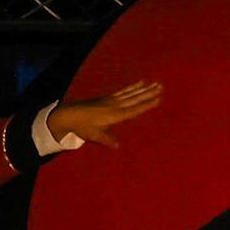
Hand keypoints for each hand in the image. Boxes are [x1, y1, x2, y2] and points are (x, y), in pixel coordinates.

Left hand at [45, 76, 167, 149]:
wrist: (69, 114)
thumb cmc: (83, 127)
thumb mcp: (95, 135)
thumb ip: (108, 140)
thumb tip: (118, 146)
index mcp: (115, 115)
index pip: (135, 109)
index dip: (147, 104)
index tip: (158, 99)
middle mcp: (115, 105)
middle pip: (135, 98)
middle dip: (148, 93)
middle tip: (160, 86)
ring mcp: (111, 100)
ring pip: (130, 93)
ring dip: (142, 88)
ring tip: (153, 83)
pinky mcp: (106, 97)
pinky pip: (123, 91)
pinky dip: (131, 87)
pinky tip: (138, 83)